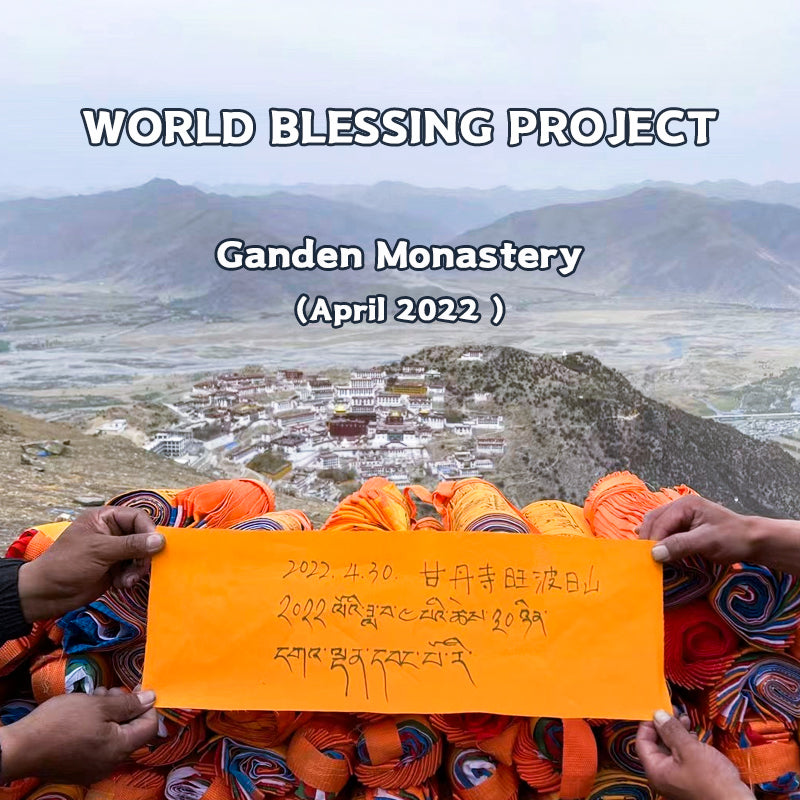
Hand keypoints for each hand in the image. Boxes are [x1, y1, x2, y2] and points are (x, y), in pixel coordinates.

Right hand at [0, 688, 156, 783]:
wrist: (21, 748)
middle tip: (108, 691)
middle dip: (124, 706)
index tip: (136, 688)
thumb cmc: (62, 723)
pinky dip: (97, 727)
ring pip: (113, 735)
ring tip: (93, 698)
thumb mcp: (98, 705)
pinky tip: (83, 714)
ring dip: (109, 713)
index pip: (149, 726)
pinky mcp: (79, 768)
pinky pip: (98, 745)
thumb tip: (152, 698)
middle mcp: (111, 763)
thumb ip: (129, 704)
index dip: (147, 705)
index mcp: (120, 748)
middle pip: (131, 730)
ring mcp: (94, 768)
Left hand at [17, 506, 164, 621]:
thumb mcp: (100, 551)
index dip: (148, 531)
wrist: (45, 595)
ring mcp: (114, 551)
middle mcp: (112, 532)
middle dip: (143, 555)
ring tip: (126, 581)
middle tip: (139, 568)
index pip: (137, 518)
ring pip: (141, 555)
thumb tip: (161, 540)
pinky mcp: (115, 568)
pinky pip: (133, 569)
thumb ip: (132, 545)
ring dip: (137, 569)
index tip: (155, 546)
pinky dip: (131, 577)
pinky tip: (121, 584)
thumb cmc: (67, 564)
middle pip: (143, 537)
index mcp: (105, 519)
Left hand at [636, 711, 753, 799]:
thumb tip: (657, 715)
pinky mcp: (691, 777)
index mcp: (656, 771)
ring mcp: (677, 777)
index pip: (642, 742)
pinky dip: (686, 743)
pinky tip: (693, 735)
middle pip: (656, 744)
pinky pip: (682, 756)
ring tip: (685, 720)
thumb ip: (671, 731)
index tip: (659, 710)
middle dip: (665, 726)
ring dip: (677, 732)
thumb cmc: (712, 781)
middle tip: (674, 712)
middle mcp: (664, 776)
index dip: (649, 724)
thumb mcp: (689, 750)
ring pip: (671, 749)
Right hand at [637, 495, 757, 564]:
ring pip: (656, 524)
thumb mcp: (706, 542)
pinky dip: (657, 538)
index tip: (649, 559)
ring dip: (651, 538)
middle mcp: (680, 506)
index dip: (652, 540)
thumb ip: (679, 545)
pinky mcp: (685, 524)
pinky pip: (665, 529)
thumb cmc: (733, 539)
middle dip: (647, 538)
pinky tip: (650, 546)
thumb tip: (654, 554)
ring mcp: (682, 514)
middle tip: (643, 558)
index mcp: (685, 505)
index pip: (660, 522)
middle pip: (654, 520)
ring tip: (645, 554)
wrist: (754, 540)